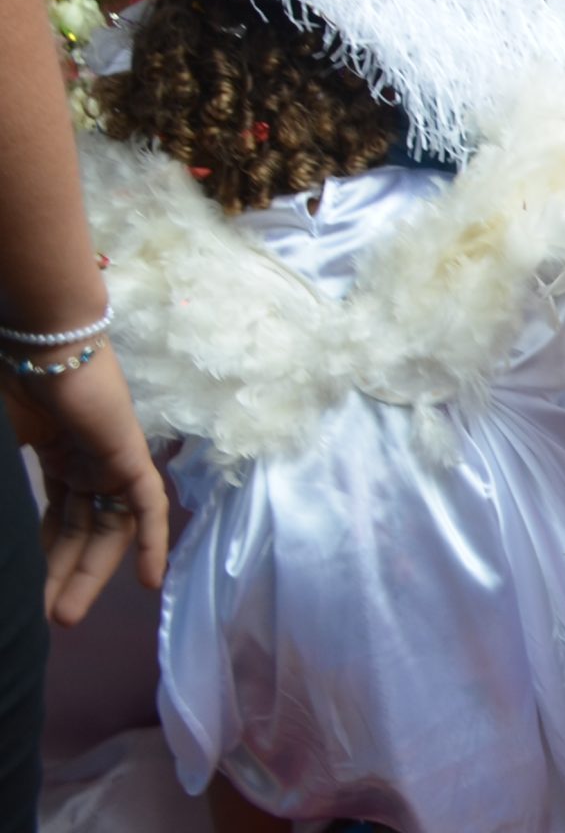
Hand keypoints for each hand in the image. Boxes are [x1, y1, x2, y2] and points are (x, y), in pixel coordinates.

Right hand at [10, 342, 169, 626]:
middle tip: (49, 619)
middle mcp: (88, 461)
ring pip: (109, 528)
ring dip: (91, 573)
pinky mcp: (130, 455)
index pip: (58, 517)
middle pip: (82, 530)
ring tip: (67, 616)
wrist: (38, 342)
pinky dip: (152, 542)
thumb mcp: (0, 446)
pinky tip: (149, 583)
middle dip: (65, 576)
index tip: (28, 591)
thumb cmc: (9, 383)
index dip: (45, 555)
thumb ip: (3, 487)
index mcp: (58, 455)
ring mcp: (110, 458)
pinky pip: (148, 506)